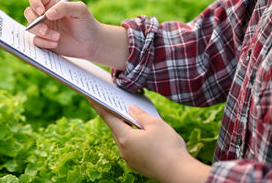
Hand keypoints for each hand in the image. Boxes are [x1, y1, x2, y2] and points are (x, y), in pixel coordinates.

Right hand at [24, 0, 128, 69]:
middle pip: (28, 12)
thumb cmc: (87, 23)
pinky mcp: (44, 40)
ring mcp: (43, 27)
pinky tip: (55, 44)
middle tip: (45, 30)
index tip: (41, 12)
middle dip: (35, 22)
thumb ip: (64, 7)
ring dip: (42, 34)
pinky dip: (44, 43)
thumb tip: (47, 14)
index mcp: (52, 3)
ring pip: (31, 28)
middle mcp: (44, 14)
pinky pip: (36, 41)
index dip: (34, 3)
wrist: (91, 43)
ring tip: (57, 38)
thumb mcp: (80, 10)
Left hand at [88, 100, 210, 182]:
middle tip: (116, 103)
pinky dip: (134, 138)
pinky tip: (144, 133)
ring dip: (127, 127)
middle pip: (116, 128)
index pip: (107, 117)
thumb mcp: (155, 124)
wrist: (180, 174)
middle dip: (117, 116)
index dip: (98, 105)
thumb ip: (140, 114)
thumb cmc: (168, 147)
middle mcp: (123, 150)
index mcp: (124, 138)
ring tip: (134, 116)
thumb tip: (130, 108)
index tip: (90, 97)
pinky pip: (132, 147)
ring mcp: (129, 159)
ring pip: (125, 138)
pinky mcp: (137, 164)